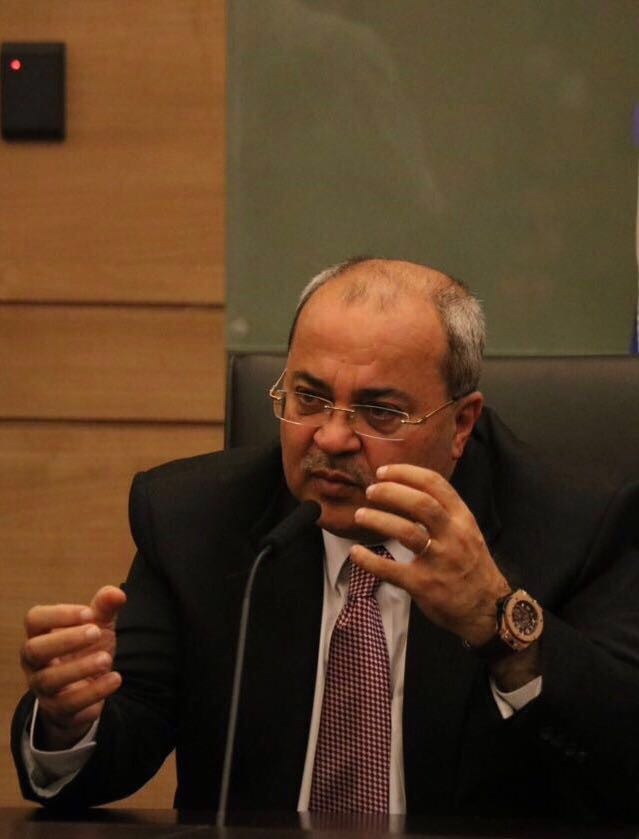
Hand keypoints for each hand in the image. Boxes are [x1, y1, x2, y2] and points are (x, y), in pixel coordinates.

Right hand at [20, 585, 126, 750]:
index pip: (35, 619)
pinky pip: (68, 706)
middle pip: (34, 649)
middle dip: (65, 640)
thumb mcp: (97, 626)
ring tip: (107, 659)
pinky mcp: (58, 710)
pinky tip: (115, 679)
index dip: (59, 614)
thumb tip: (117, 593)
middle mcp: (34, 662)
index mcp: (41, 634)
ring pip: (49, 680)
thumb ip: (105, 608)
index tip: (89, 612)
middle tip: (97, 632)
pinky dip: (93, 693)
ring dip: (80, 668)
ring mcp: (43, 688)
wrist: (87, 689)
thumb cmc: (86, 649)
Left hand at [351, 464, 509, 644]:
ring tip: (360, 515)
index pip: (435, 484)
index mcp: (462, 518)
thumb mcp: (467, 531)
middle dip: (390, 492)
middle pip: (420, 503)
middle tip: (371, 491)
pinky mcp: (424, 585)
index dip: (405, 473)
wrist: (487, 608)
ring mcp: (439, 561)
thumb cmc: (471, 566)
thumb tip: (407, 489)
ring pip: (406, 531)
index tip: (383, 472)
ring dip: (377, 519)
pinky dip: (369, 560)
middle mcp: (453, 536)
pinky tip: (356, 552)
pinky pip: (391, 569)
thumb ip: (444, 512)